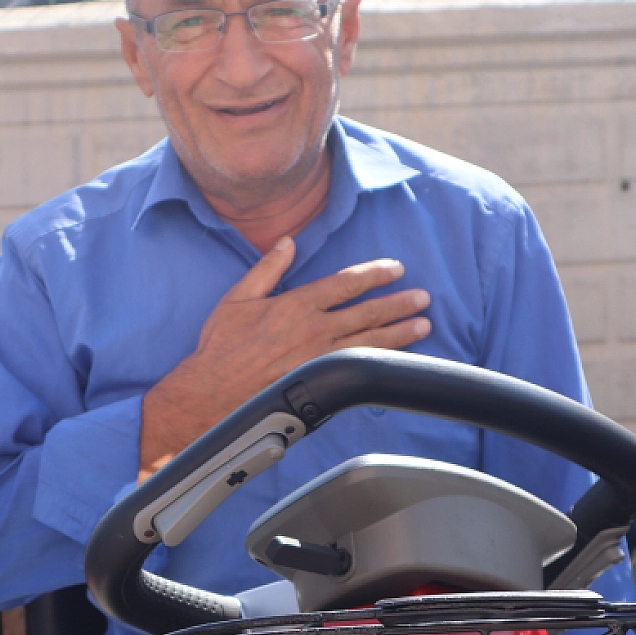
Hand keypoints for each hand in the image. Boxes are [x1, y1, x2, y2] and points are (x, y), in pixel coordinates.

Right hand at [139, 238, 431, 479]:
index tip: (395, 269)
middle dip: (399, 303)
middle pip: (367, 312)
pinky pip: (359, 368)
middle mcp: (315, 329)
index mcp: (297, 304)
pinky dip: (382, 362)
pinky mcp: (320, 383)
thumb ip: (267, 268)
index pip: (346, 283)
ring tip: (423, 325)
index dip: (374, 274)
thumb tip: (287, 242)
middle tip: (422, 297)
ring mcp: (321, 358)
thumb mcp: (238, 298)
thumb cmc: (221, 346)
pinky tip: (398, 360)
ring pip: (370, 342)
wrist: (212, 392)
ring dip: (400, 333)